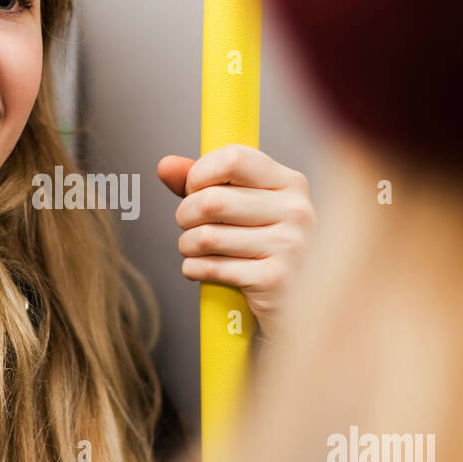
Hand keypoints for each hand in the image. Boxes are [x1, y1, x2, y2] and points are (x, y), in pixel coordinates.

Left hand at [158, 144, 316, 342]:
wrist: (296, 303)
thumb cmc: (262, 247)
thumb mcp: (241, 206)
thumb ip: (203, 182)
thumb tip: (165, 165)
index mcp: (291, 183)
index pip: (234, 159)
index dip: (200, 173)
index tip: (193, 189)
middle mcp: (297, 211)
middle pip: (212, 201)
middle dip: (185, 214)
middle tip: (187, 224)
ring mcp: (290, 246)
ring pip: (206, 237)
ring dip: (186, 245)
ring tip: (193, 248)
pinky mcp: (275, 280)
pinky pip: (211, 268)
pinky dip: (193, 269)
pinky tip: (200, 269)